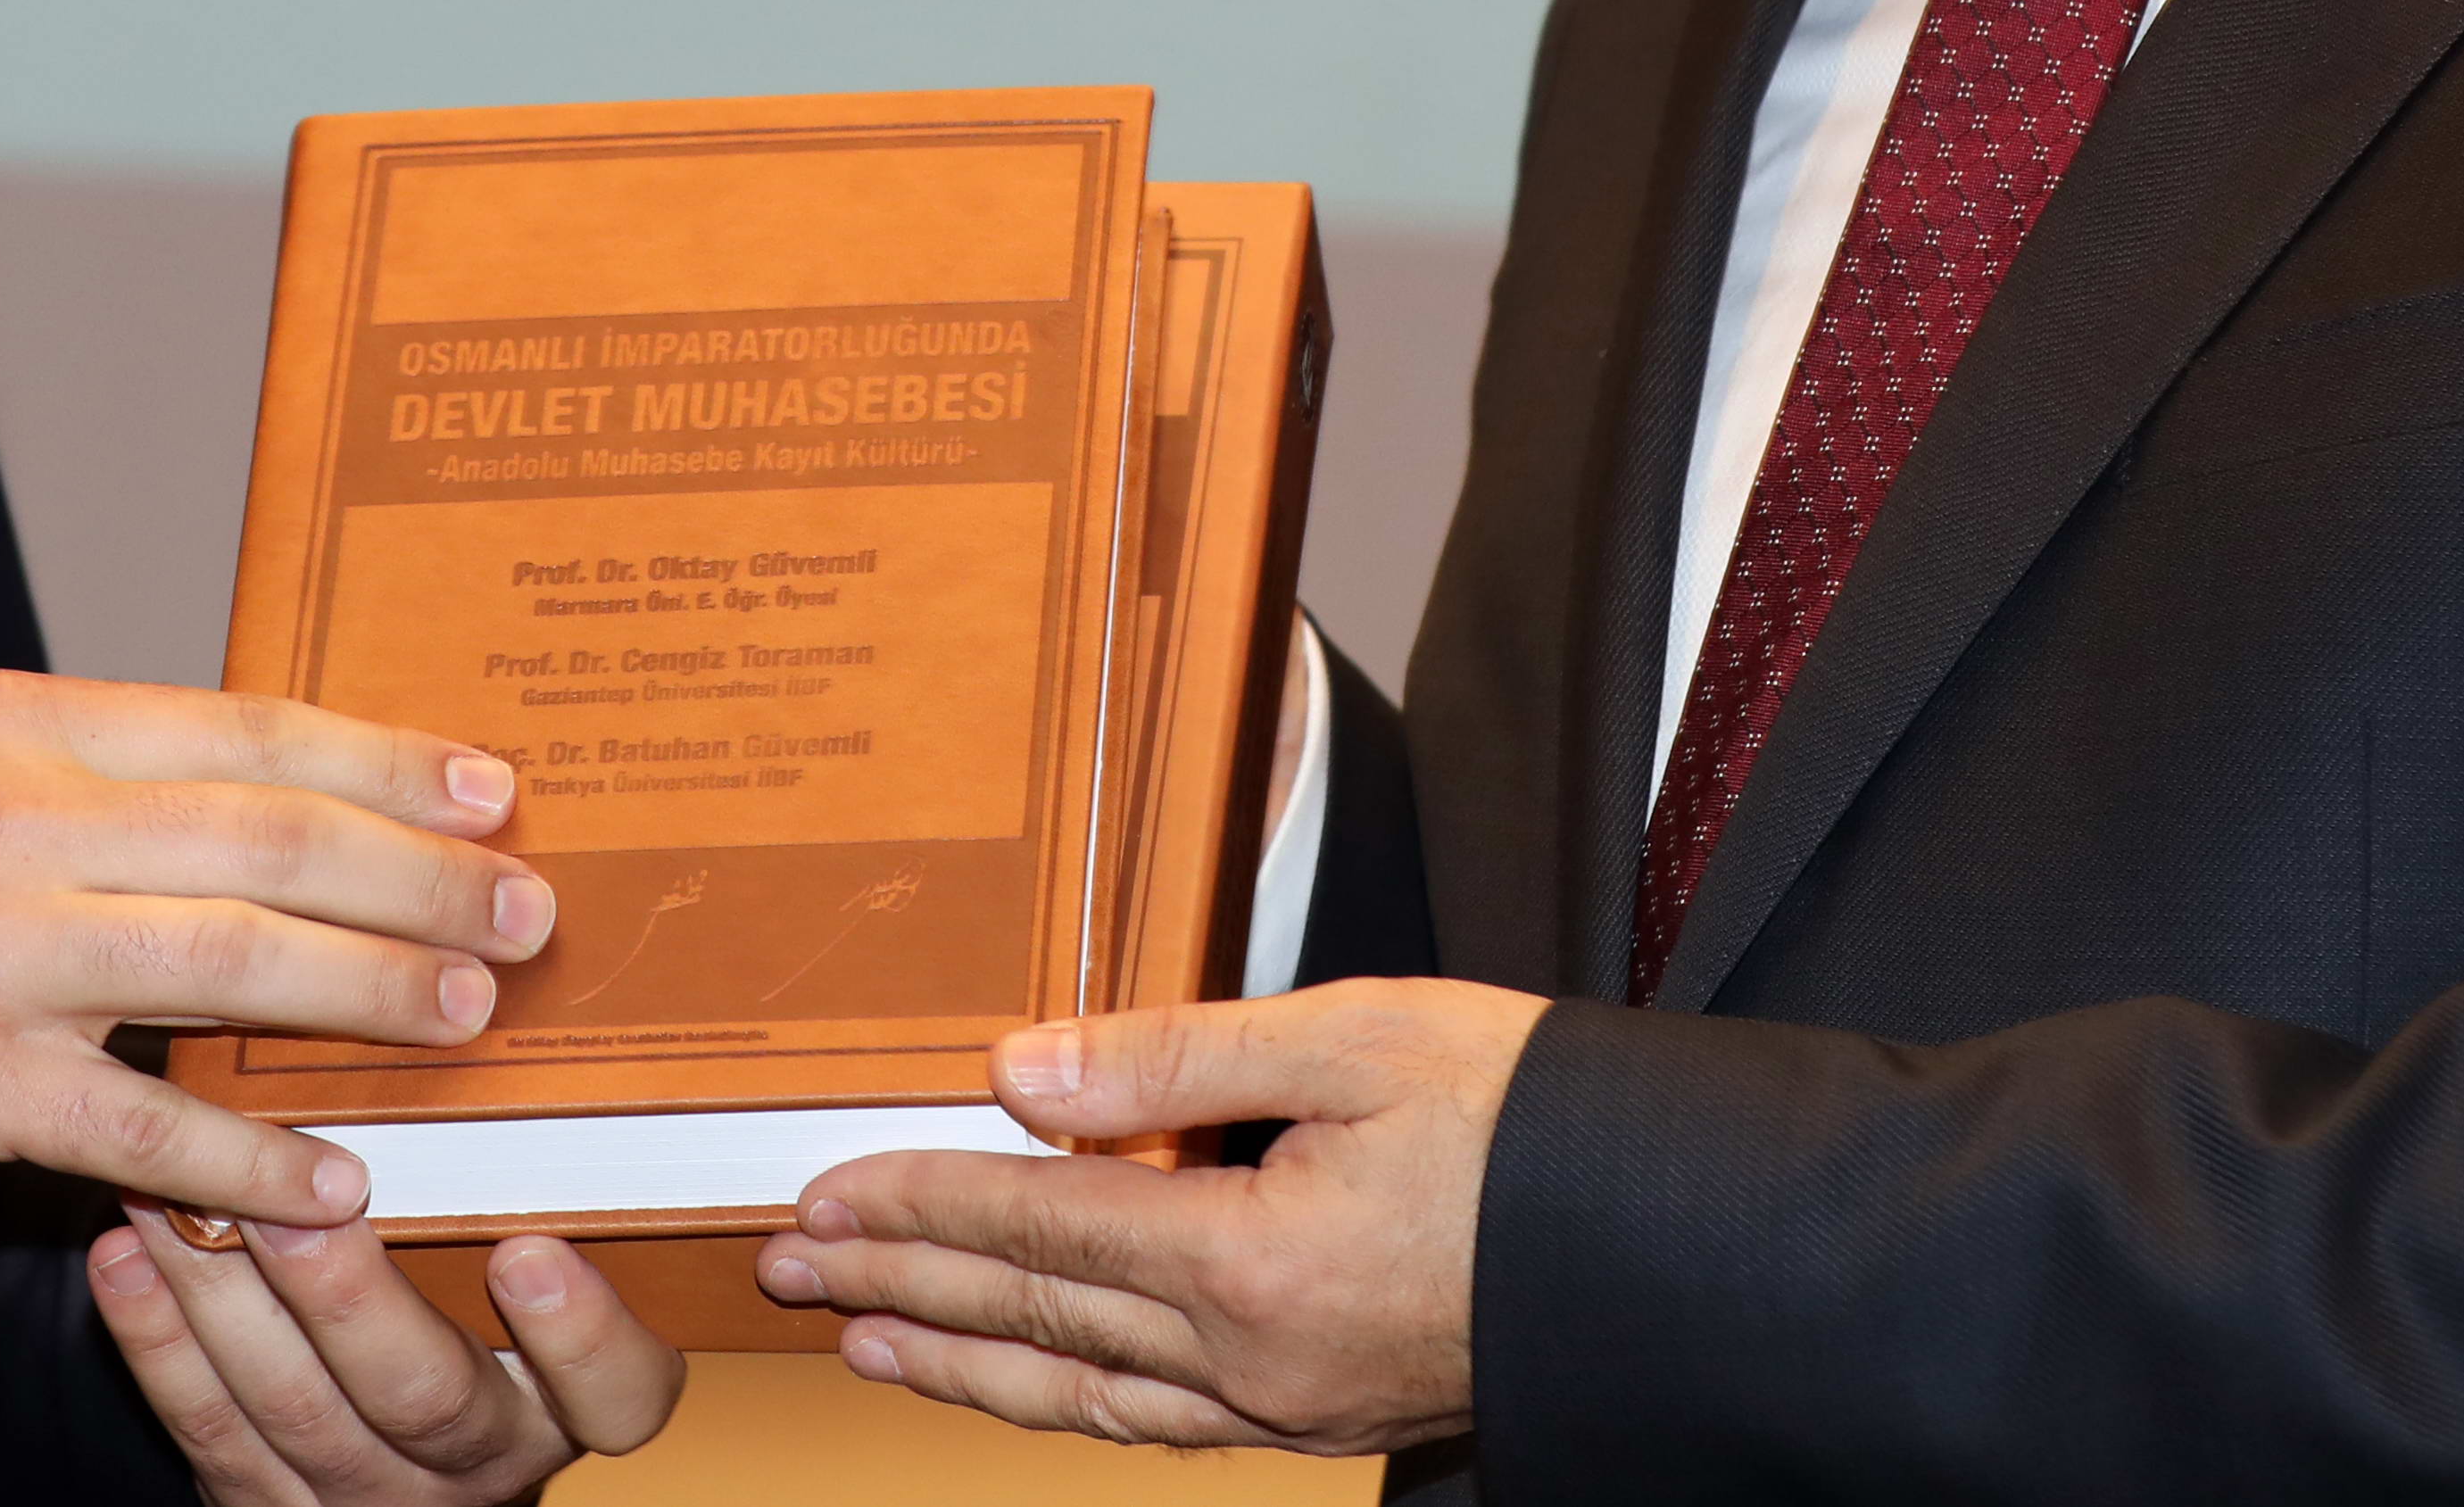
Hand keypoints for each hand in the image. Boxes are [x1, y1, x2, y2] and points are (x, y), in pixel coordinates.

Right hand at [0, 670, 550, 1222]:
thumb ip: (75, 772)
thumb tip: (242, 791)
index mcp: (19, 724)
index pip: (248, 726)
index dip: (388, 757)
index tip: (495, 789)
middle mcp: (15, 817)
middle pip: (272, 835)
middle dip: (425, 879)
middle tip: (533, 916)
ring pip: (232, 963)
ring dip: (372, 996)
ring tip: (474, 1024)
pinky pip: (134, 1128)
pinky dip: (245, 1165)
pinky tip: (334, 1185)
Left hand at [89, 1207, 680, 1502]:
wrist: (401, 1455)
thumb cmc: (481, 1304)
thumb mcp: (545, 1256)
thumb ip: (542, 1180)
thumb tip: (511, 993)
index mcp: (567, 1395)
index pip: (615, 1393)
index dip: (581, 1335)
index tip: (531, 1250)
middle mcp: (480, 1455)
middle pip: (423, 1396)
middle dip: (351, 1297)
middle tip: (303, 1202)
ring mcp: (368, 1491)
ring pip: (292, 1409)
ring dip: (227, 1294)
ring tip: (179, 1192)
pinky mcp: (266, 1501)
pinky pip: (205, 1429)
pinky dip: (158, 1339)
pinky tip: (124, 1251)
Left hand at [755, 977, 1541, 1453]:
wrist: (1678, 1240)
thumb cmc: (1538, 1119)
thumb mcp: (1360, 1035)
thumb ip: (1180, 1055)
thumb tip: (1024, 1071)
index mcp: (1254, 1259)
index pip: (1040, 1224)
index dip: (921, 1202)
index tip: (824, 1189)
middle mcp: (1256, 1357)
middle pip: (1038, 1314)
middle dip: (899, 1283)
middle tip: (785, 1263)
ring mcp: (1292, 1404)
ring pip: (1083, 1394)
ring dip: (962, 1361)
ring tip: (865, 1338)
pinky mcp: (1330, 1415)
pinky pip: (1160, 1427)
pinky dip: (1071, 1405)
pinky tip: (1031, 1388)